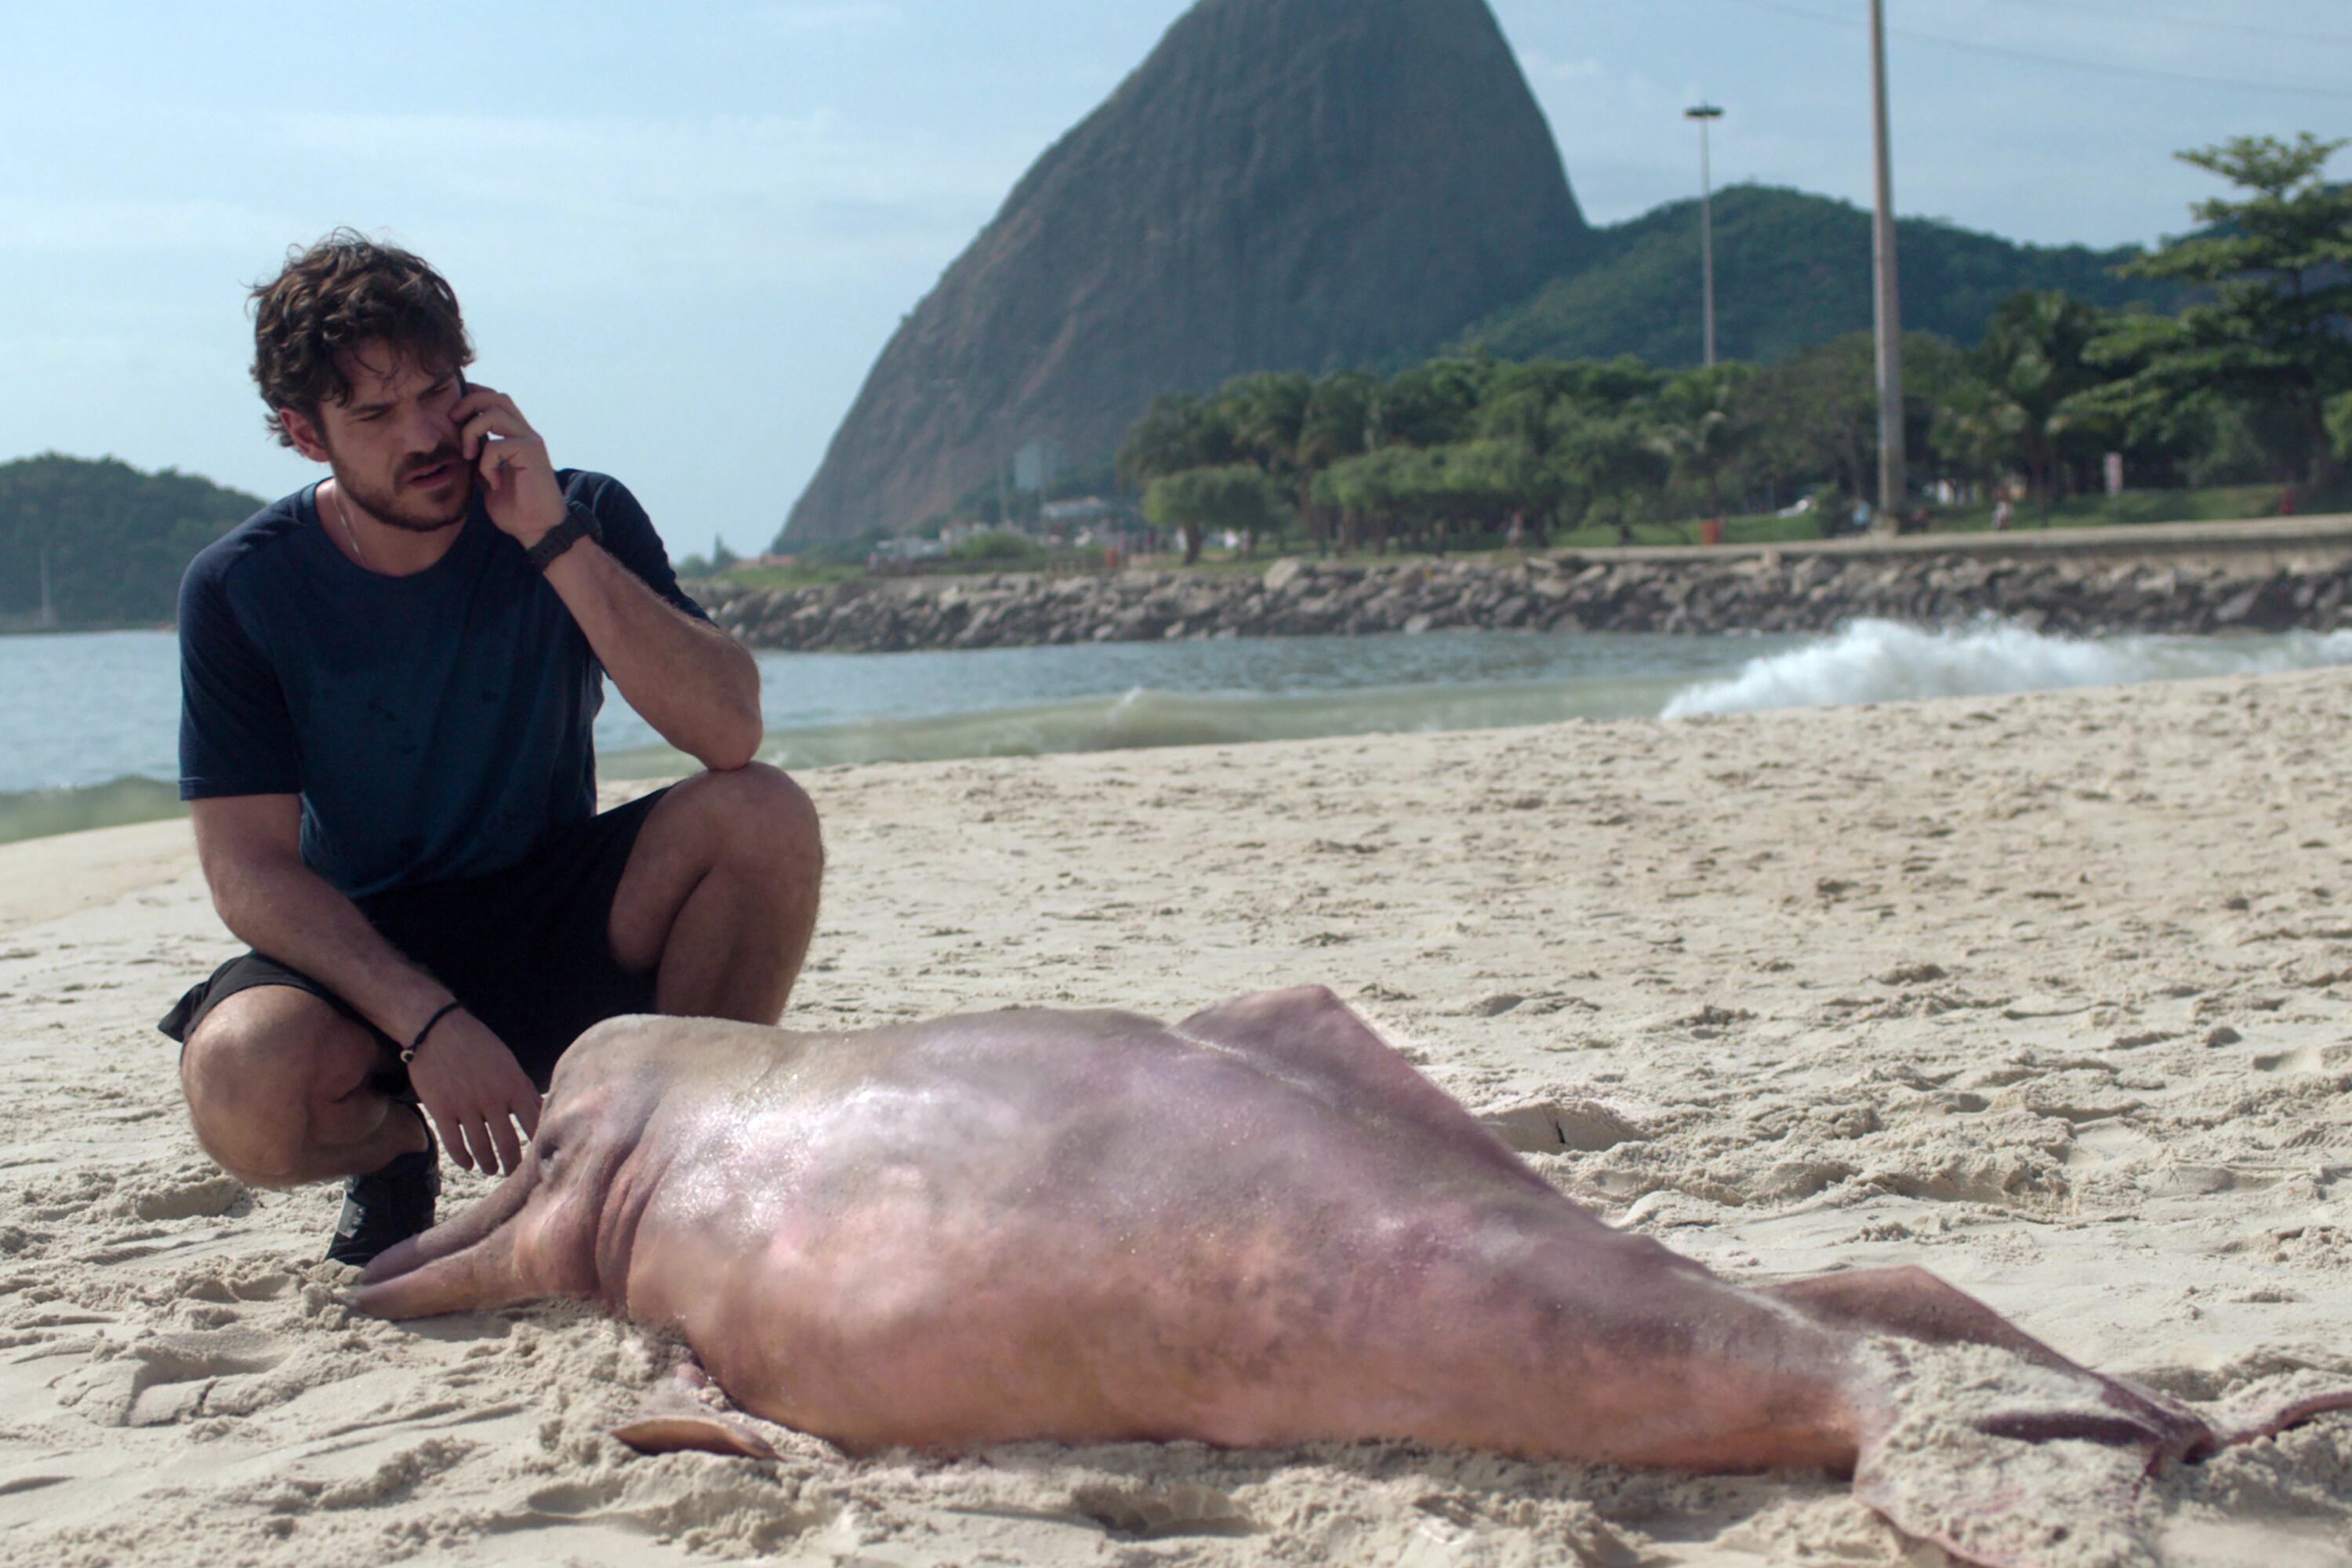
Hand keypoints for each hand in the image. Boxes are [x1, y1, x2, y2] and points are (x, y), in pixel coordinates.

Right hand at [402, 1008, 542, 1175]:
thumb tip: (542, 1111)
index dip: (538, 1145)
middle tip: (515, 1173)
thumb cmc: (477, 1043)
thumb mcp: (507, 1062)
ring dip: (488, 1164)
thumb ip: (522, 1089)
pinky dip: (463, 1158)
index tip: (540, 1157)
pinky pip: (454, 1144)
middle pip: (508, 1144)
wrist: (436, 1029)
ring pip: (481, 1148)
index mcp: (513, 1086)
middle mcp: (492, 1099)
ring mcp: (465, 1106)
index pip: (534, 1124)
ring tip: (492, 1169)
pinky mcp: (441, 1110)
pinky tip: (468, 1164)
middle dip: (513, 1164)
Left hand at [453, 383, 566, 545]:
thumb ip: (479, 460)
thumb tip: (457, 447)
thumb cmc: (517, 509)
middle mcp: (525, 433)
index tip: (452, 414)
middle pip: (495, 397)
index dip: (472, 398)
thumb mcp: (488, 479)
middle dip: (468, 403)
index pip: (494, 401)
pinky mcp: (532, 453)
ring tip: (468, 455)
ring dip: (471, 430)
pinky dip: (485, 463)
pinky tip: (492, 483)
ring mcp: (530, 442)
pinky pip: (496, 445)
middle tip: (452, 422)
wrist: (539, 530)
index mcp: (516, 436)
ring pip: (494, 412)